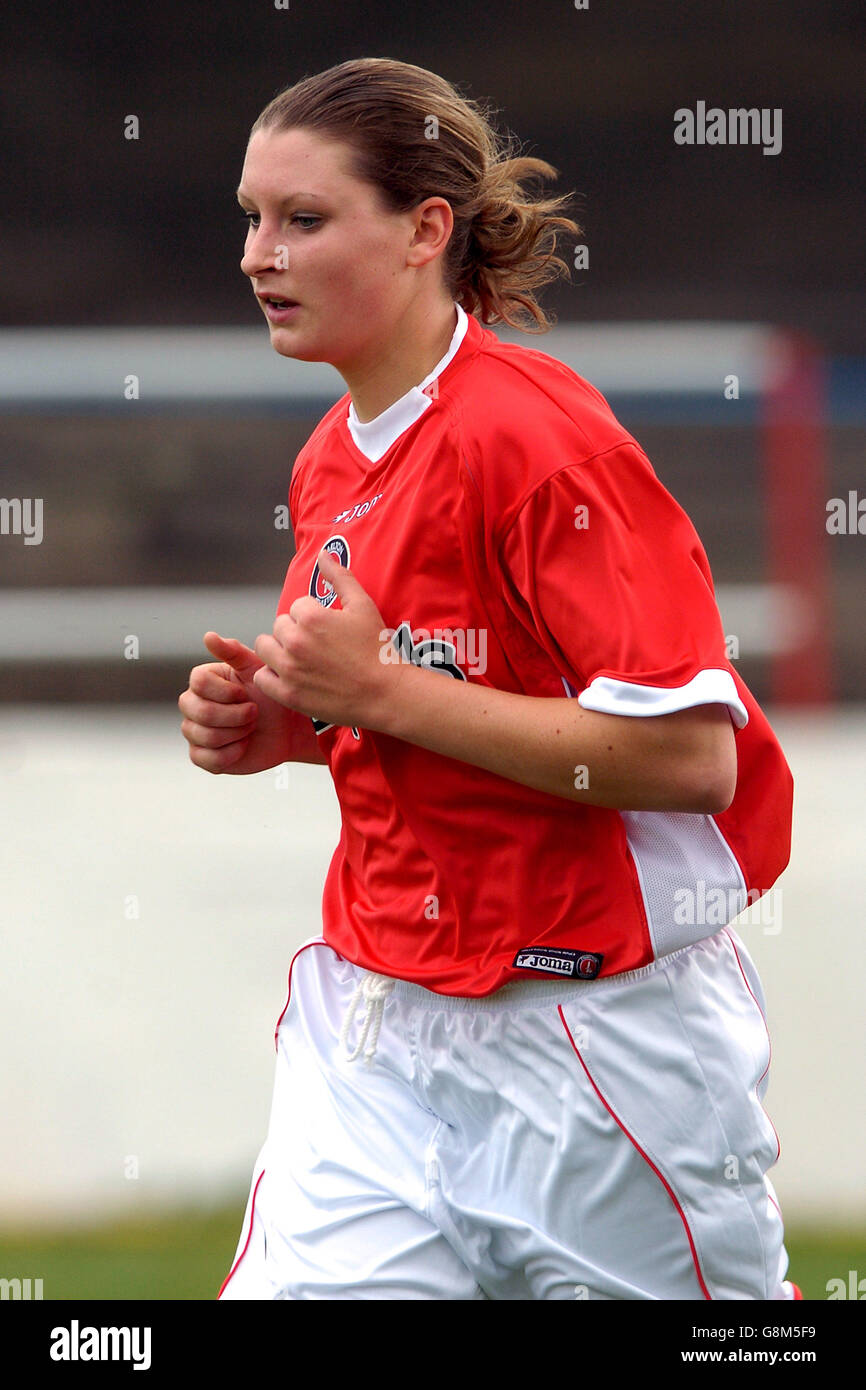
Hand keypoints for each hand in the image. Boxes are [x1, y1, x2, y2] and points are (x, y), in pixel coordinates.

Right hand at [178, 632, 323, 772]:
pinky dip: (231, 753)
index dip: (227, 691)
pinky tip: (244, 745)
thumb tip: (209, 636)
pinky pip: (207, 759)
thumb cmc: (269, 695)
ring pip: (205, 736)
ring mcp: (194, 731)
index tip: (247, 693)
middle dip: (236, 715)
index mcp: (202, 681)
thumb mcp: (256, 668)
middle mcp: (192, 705)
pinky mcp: (202, 756)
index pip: (199, 682)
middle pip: (200, 711)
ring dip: (237, 733)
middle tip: (254, 713)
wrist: (286, 728)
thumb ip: (233, 651)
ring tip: (250, 727)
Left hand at [252, 549, 395, 730]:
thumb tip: (323, 555)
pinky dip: (272, 676)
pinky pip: (262, 678)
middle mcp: (295, 642)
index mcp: (310, 617)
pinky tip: (291, 676)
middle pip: (279, 626)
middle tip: (317, 645)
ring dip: (278, 650)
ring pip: (265, 648)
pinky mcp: (288, 694)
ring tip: (300, 658)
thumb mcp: (362, 606)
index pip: (296, 607)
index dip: (313, 616)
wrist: (385, 692)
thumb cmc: (376, 650)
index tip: (328, 629)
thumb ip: (340, 577)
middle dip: (295, 631)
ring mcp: (289, 670)